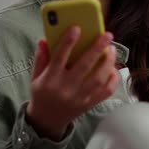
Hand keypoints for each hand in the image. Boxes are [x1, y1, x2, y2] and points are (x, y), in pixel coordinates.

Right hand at [25, 26, 119, 140]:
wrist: (47, 120)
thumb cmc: (42, 93)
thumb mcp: (35, 76)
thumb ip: (40, 57)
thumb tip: (44, 39)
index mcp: (51, 79)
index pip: (59, 57)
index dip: (68, 42)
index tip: (77, 28)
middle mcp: (66, 88)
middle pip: (84, 66)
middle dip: (97, 49)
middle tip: (107, 35)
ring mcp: (80, 97)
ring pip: (98, 78)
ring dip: (108, 62)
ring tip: (111, 49)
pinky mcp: (89, 104)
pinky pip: (106, 91)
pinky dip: (113, 79)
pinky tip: (113, 68)